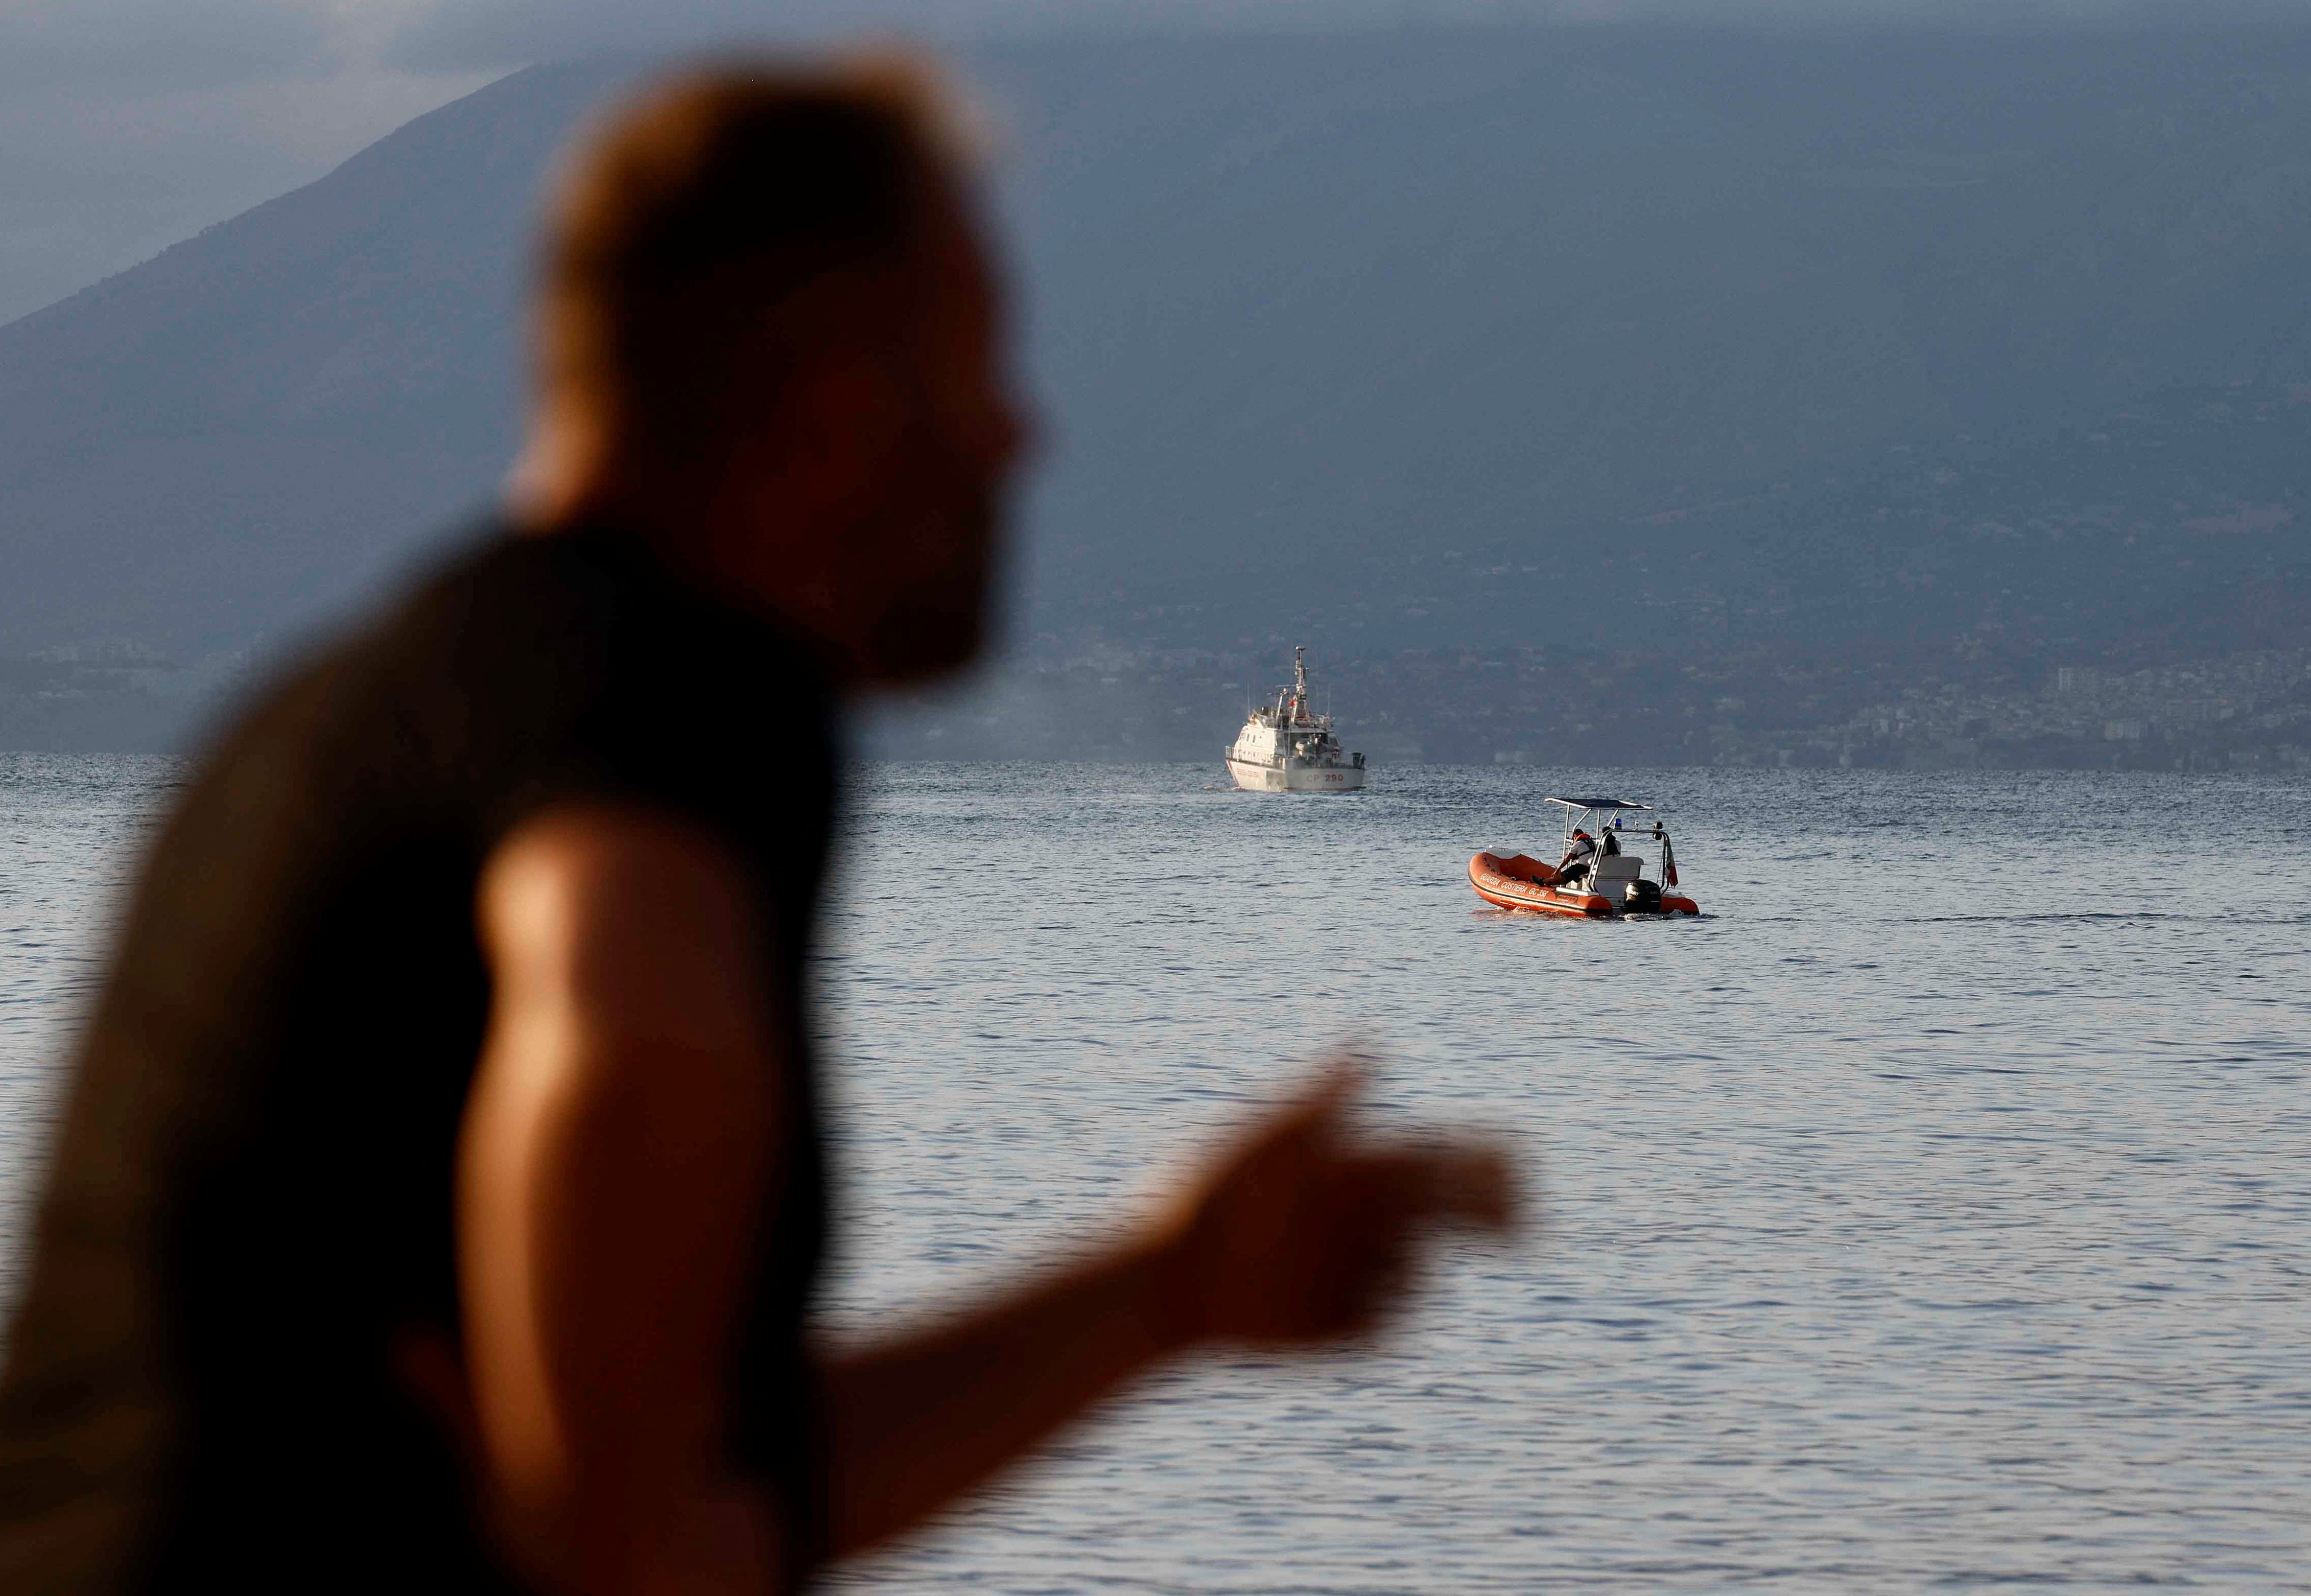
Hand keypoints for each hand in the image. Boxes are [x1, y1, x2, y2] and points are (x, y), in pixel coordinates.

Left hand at [1144, 1061, 1517, 1346]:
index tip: (1510, 1162)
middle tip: (1511, 1224)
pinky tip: (1312, 1305)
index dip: (1484, 1158)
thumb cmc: (1208, 1193)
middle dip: (1486, 1213)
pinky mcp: (1346, 1328)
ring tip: (1320, 1261)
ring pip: (1417, 1269)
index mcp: (1358, 1165)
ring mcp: (1360, 1273)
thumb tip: (1370, 1041)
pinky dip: (1372, 1311)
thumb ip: (1322, 1097)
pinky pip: (1387, 1321)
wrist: (1164, 1278)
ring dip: (1399, 1263)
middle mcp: (1368, 1218)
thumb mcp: (1265, 1138)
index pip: (1443, 1154)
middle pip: (1450, 1212)